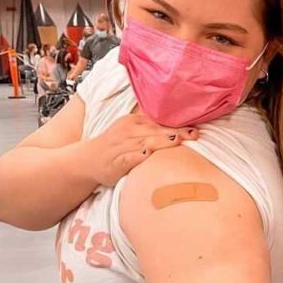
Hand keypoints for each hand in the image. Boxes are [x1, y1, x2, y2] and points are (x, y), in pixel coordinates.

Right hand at [84, 114, 198, 186]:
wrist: (86, 161)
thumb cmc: (115, 146)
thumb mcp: (132, 131)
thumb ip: (151, 127)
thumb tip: (179, 127)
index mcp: (134, 121)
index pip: (159, 121)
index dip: (177, 124)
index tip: (195, 128)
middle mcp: (128, 131)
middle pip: (155, 130)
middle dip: (176, 132)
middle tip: (194, 134)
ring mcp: (121, 146)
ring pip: (144, 142)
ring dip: (161, 141)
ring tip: (177, 140)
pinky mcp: (116, 161)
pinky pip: (128, 157)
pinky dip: (138, 156)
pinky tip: (147, 154)